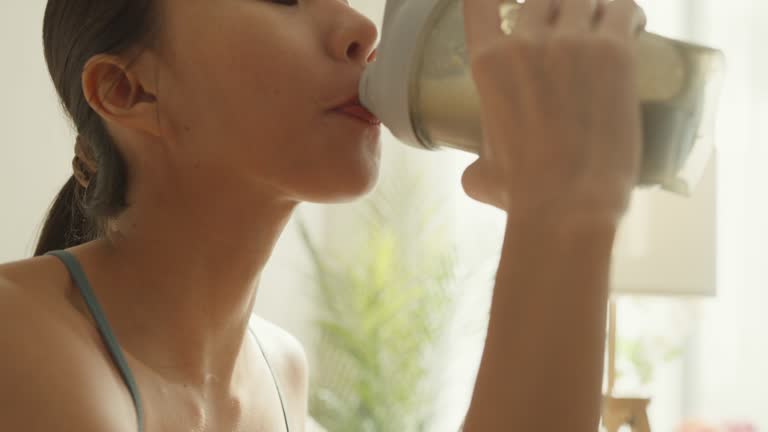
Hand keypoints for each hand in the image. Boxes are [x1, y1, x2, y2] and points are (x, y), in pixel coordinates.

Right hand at [460, 0, 646, 222]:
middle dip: (554, 8)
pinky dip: (627, 12)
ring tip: (604, 25)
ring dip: (592, 8)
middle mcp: (526, 41)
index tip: (510, 8)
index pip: (480, 2)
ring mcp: (571, 41)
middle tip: (569, 29)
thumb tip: (475, 173)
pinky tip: (632, 24)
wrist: (568, 201)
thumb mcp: (483, 172)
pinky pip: (622, 8)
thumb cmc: (522, 192)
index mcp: (489, 63)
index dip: (495, 0)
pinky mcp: (614, 51)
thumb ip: (476, 162)